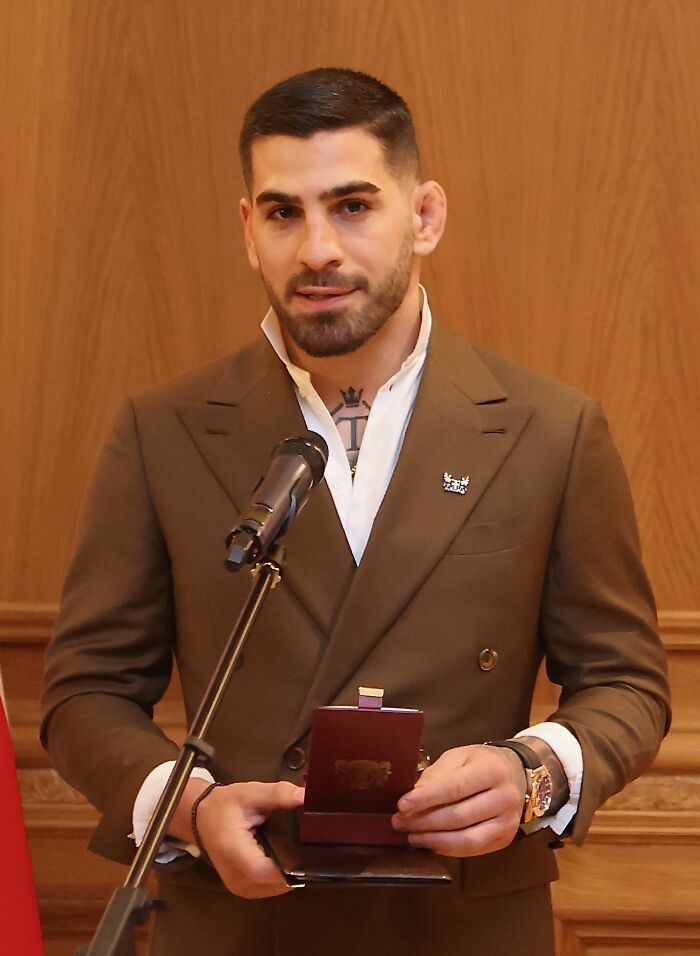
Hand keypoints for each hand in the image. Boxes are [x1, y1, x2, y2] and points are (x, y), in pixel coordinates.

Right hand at [173, 779, 304, 898]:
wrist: (201, 817)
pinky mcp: (243, 890)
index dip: (292, 863)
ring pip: (276, 888)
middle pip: (277, 882)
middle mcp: (237, 878)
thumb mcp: (251, 792)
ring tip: (296, 849)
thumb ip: (278, 794)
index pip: (269, 871)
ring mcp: (240, 889)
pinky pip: (269, 888)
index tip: (308, 848)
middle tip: (308, 844)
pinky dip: (279, 876)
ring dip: (288, 872)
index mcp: (235, 853)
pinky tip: (283, 857)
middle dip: (296, 865)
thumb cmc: (225, 805)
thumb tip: (305, 796)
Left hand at [391, 744, 525, 856]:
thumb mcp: (458, 757)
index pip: (455, 788)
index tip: (401, 806)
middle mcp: (504, 797)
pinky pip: (473, 850)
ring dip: (433, 840)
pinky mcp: (505, 839)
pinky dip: (448, 849)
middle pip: (458, 816)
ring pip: (466, 838)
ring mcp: (508, 822)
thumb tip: (412, 798)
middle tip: (399, 822)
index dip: (426, 799)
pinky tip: (431, 843)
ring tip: (411, 836)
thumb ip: (436, 776)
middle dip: (424, 821)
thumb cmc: (480, 763)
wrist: (515, 773)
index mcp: (491, 770)